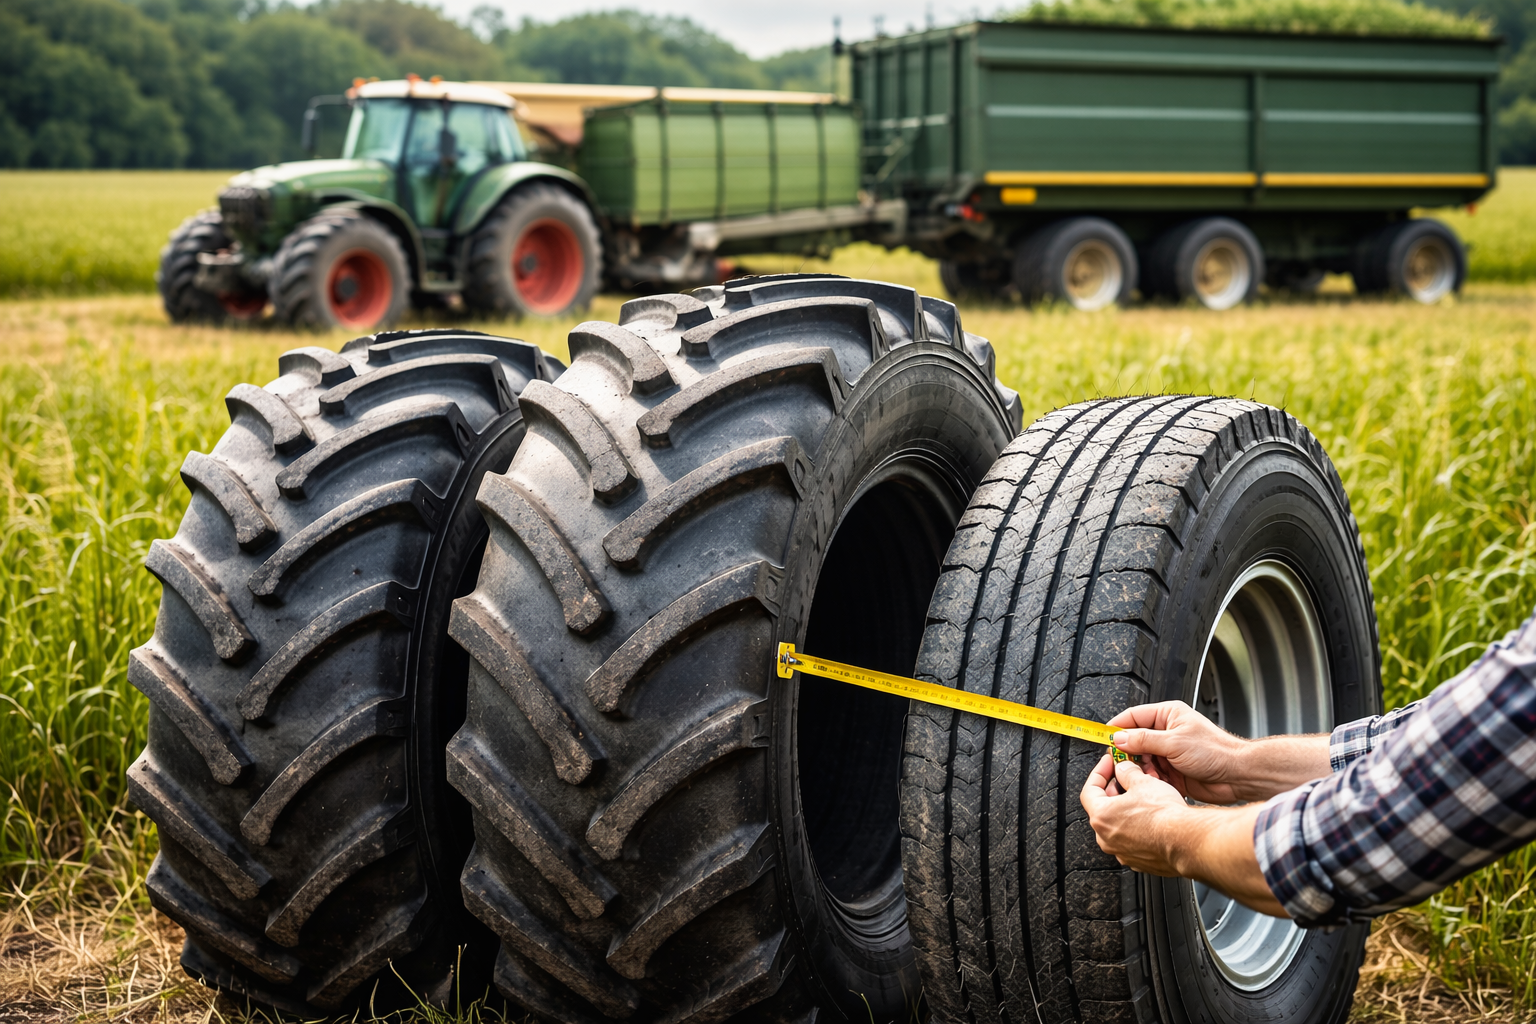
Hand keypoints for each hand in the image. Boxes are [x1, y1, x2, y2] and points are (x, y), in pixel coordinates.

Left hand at [1080, 754, 1287, 915]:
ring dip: (1127, 811)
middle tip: (1126, 778)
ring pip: (1119, 826)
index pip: (1089, 790)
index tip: (1108, 764)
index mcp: (1102, 817)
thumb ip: (1127, 773)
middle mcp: (1107, 839)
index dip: (1099, 773)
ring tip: (1143, 798)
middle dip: (1114, 791)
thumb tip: (1124, 769)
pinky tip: (1152, 819)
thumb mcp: (1143, 782)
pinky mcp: (1140, 862)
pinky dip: (1139, 829)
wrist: (1188, 841)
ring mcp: (1123, 853)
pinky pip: (1134, 841)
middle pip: (1103, 809)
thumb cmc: (1166, 816)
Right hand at [1108, 701, 1333, 802]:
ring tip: (1143, 774)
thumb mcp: (1174, 742)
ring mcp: (1169, 753)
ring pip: (1142, 760)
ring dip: (1140, 769)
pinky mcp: (1172, 772)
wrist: (1237, 776)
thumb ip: (1143, 740)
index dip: (1117, 727)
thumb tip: (1119, 738)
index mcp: (1168, 716)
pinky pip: (1152, 775)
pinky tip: (1152, 783)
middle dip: (1128, 752)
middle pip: (1135, 740)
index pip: (1133, 716)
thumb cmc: (1215, 751)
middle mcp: (1167, 733)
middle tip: (1119, 761)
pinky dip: (1149, 780)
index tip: (1103, 738)